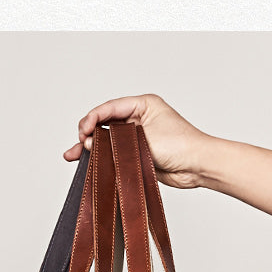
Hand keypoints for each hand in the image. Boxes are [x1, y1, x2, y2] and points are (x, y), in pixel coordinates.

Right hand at [63, 94, 213, 189]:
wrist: (198, 166)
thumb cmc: (182, 146)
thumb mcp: (147, 138)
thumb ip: (118, 141)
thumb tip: (93, 145)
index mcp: (143, 104)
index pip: (111, 107)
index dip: (93, 118)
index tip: (82, 129)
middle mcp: (139, 118)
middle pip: (106, 123)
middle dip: (88, 133)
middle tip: (77, 143)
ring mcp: (137, 137)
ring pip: (108, 139)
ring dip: (91, 147)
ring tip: (73, 155)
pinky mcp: (137, 154)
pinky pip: (115, 154)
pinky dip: (102, 158)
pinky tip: (89, 162)